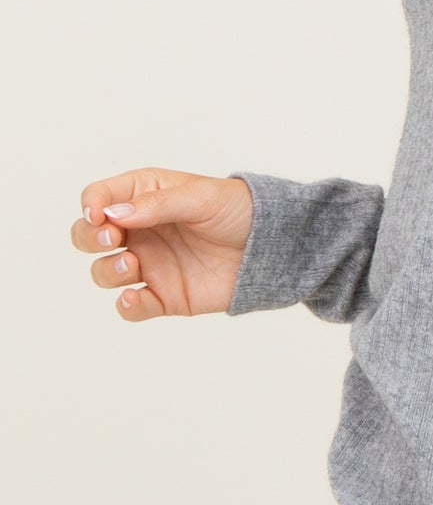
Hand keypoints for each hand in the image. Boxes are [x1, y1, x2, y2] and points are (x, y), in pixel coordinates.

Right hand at [71, 169, 255, 320]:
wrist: (271, 245)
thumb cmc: (238, 210)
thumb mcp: (200, 197)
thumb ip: (158, 204)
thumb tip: (114, 213)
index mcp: (144, 196)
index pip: (99, 197)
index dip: (91, 205)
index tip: (99, 215)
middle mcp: (140, 231)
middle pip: (88, 236)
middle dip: (88, 237)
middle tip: (111, 238)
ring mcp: (150, 264)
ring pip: (104, 272)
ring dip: (107, 269)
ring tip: (131, 263)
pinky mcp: (164, 295)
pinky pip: (132, 307)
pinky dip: (127, 306)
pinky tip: (134, 298)